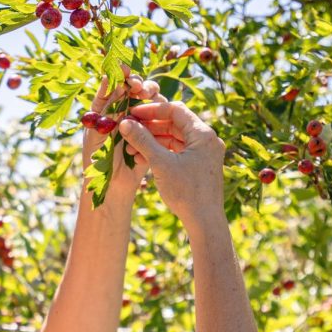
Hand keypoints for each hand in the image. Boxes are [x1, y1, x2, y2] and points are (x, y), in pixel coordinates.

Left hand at [82, 66, 167, 205]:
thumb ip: (103, 104)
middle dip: (143, 86)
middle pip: (141, 92)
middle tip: (140, 89)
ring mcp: (144, 125)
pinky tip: (153, 122)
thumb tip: (106, 76)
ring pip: (154, 105)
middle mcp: (129, 113)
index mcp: (112, 108)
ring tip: (146, 103)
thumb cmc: (97, 158)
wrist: (109, 187)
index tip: (125, 71)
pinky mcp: (155, 138)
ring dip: (153, 101)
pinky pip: (161, 125)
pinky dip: (158, 121)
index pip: (121, 85)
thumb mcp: (96, 129)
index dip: (125, 76)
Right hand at [116, 100, 225, 221]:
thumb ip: (142, 140)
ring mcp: (203, 153)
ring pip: (174, 139)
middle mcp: (206, 140)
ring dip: (152, 142)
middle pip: (174, 124)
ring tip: (130, 149)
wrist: (204, 222)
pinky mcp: (199, 165)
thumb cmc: (186, 192)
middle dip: (149, 128)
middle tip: (128, 131)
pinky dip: (160, 153)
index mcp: (203, 134)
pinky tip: (142, 159)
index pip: (175, 110)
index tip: (132, 114)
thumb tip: (125, 123)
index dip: (152, 110)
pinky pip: (177, 152)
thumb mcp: (161, 163)